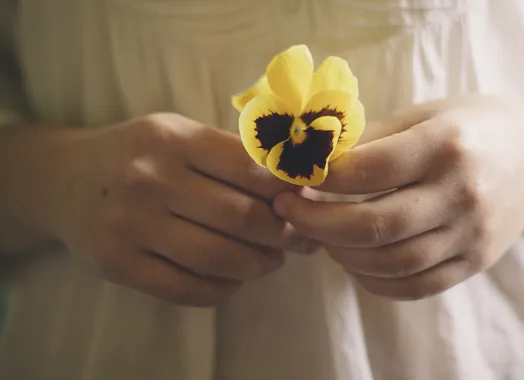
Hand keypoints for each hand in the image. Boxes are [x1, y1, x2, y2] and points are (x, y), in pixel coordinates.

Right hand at [53, 113, 314, 305]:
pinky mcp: (118, 265)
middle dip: (283, 233)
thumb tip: (294, 184)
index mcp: (172, 139)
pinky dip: (223, 289)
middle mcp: (149, 179)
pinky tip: (234, 279)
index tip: (304, 200)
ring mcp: (130, 225)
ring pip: (219, 258)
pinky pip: (187, 289)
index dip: (288, 189)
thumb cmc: (136, 155)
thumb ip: (229, 154)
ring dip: (260, 265)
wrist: (63, 180)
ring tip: (271, 260)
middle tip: (297, 238)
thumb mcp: (177, 135)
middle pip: (242, 218)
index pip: (249, 167)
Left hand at [274, 96, 523, 299]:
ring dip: (341, 254)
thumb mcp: (423, 114)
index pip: (368, 170)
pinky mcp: (475, 262)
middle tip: (288, 211)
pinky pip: (416, 286)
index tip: (291, 176)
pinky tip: (352, 261)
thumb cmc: (470, 127)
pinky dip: (374, 281)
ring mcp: (471, 234)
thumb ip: (370, 139)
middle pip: (376, 225)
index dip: (320, 177)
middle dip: (318, 222)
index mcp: (446, 145)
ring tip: (318, 234)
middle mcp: (462, 193)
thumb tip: (311, 160)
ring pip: (392, 262)